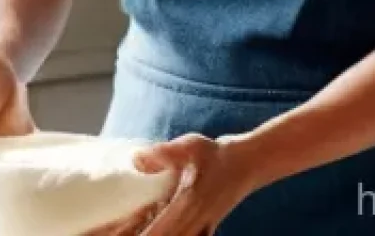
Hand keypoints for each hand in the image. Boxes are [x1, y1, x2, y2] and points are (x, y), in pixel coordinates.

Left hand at [82, 133, 258, 235]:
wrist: (245, 165)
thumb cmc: (216, 155)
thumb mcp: (191, 147)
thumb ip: (165, 154)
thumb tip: (137, 159)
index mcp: (183, 209)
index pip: (148, 234)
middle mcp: (187, 226)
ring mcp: (192, 231)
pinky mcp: (196, 230)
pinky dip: (145, 233)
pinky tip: (129, 230)